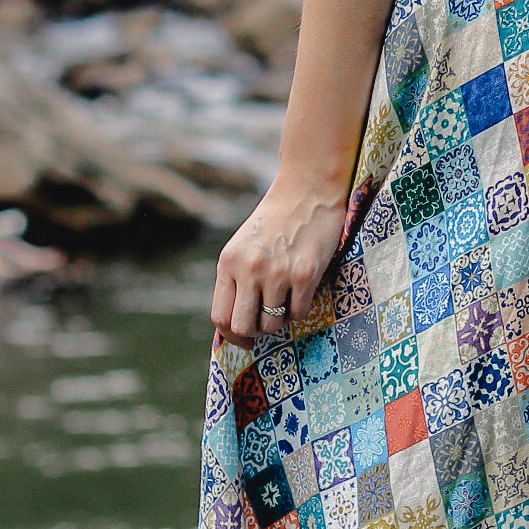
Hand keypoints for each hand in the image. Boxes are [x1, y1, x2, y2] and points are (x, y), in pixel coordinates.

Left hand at [211, 181, 346, 344]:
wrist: (308, 189)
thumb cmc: (276, 220)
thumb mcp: (244, 246)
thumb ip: (236, 278)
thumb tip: (238, 323)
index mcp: (228, 262)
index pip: (220, 316)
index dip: (232, 335)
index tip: (245, 339)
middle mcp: (249, 269)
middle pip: (243, 326)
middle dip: (256, 332)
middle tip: (268, 326)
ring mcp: (277, 273)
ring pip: (272, 324)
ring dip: (281, 320)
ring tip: (287, 300)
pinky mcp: (304, 274)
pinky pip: (299, 313)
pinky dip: (300, 310)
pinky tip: (303, 291)